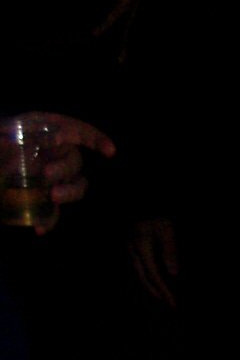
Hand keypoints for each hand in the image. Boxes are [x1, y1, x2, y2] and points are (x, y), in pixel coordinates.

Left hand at [6, 115, 115, 232]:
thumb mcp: (2, 138)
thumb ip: (13, 139)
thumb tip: (34, 141)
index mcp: (45, 131)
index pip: (77, 131)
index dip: (95, 139)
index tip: (110, 152)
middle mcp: (54, 153)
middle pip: (74, 161)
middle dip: (64, 168)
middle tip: (46, 174)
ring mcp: (53, 178)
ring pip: (75, 186)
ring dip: (68, 192)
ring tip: (52, 197)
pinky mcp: (46, 199)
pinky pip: (57, 210)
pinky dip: (51, 220)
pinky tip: (40, 228)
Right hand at [129, 217, 178, 305]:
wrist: (140, 200)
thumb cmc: (155, 213)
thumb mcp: (166, 229)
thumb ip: (170, 250)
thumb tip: (173, 273)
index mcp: (142, 248)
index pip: (154, 275)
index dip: (163, 290)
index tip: (172, 302)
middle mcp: (133, 250)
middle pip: (143, 277)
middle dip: (155, 291)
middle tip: (167, 302)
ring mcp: (130, 246)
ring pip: (138, 271)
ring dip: (149, 284)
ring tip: (160, 293)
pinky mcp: (131, 243)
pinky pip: (138, 264)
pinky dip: (145, 274)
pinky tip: (152, 277)